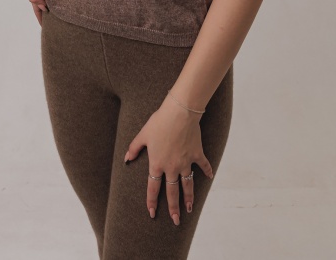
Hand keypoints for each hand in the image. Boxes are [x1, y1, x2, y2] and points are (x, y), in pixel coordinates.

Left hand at [124, 95, 212, 224]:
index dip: (152, 202)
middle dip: (173, 208)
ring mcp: (185, 162)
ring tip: (190, 208)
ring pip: (188, 184)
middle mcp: (172, 167)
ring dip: (189, 198)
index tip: (152, 214)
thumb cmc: (159, 122)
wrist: (179, 113)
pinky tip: (209, 177)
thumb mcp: (143, 134)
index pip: (153, 188)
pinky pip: (202, 165)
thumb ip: (134, 148)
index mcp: (157, 164)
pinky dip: (207, 170)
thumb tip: (126, 159)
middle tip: (176, 221)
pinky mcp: (196, 154)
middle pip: (172, 192)